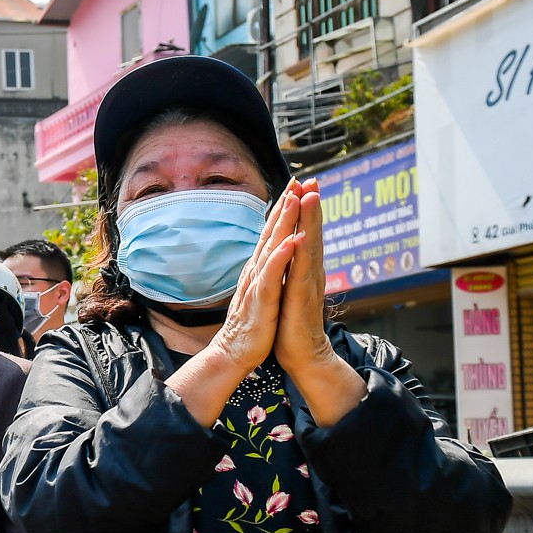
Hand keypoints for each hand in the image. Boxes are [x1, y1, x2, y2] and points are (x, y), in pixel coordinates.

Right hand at [206, 186, 302, 376]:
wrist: (235, 354)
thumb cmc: (254, 324)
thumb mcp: (264, 291)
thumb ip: (268, 269)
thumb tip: (274, 251)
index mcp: (260, 269)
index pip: (273, 232)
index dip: (284, 207)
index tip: (297, 184)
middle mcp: (256, 271)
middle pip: (271, 232)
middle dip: (285, 204)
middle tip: (297, 179)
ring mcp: (257, 284)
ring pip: (271, 247)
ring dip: (284, 222)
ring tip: (296, 199)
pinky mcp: (261, 301)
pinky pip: (272, 276)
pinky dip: (281, 258)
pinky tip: (292, 241)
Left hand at [272, 178, 334, 374]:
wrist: (302, 354)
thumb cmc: (293, 322)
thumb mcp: (290, 288)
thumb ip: (294, 267)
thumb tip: (292, 247)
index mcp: (304, 269)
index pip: (304, 233)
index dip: (304, 210)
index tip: (302, 184)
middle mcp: (310, 273)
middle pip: (311, 233)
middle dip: (311, 206)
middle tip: (313, 180)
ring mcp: (308, 285)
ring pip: (309, 247)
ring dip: (310, 222)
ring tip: (311, 197)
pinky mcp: (301, 300)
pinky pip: (301, 274)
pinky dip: (301, 256)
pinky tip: (300, 239)